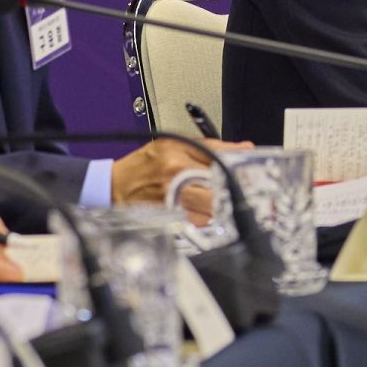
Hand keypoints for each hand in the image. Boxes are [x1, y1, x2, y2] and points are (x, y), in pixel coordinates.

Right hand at [110, 136, 241, 220]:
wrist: (115, 186)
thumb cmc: (144, 164)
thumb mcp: (175, 144)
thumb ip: (212, 146)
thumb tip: (244, 148)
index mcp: (179, 159)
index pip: (222, 164)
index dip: (240, 170)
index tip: (252, 173)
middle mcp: (177, 182)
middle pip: (221, 192)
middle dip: (232, 191)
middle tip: (238, 189)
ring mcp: (174, 203)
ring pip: (213, 210)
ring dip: (219, 206)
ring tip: (213, 198)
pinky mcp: (172, 219)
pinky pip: (200, 222)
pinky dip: (205, 216)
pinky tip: (199, 208)